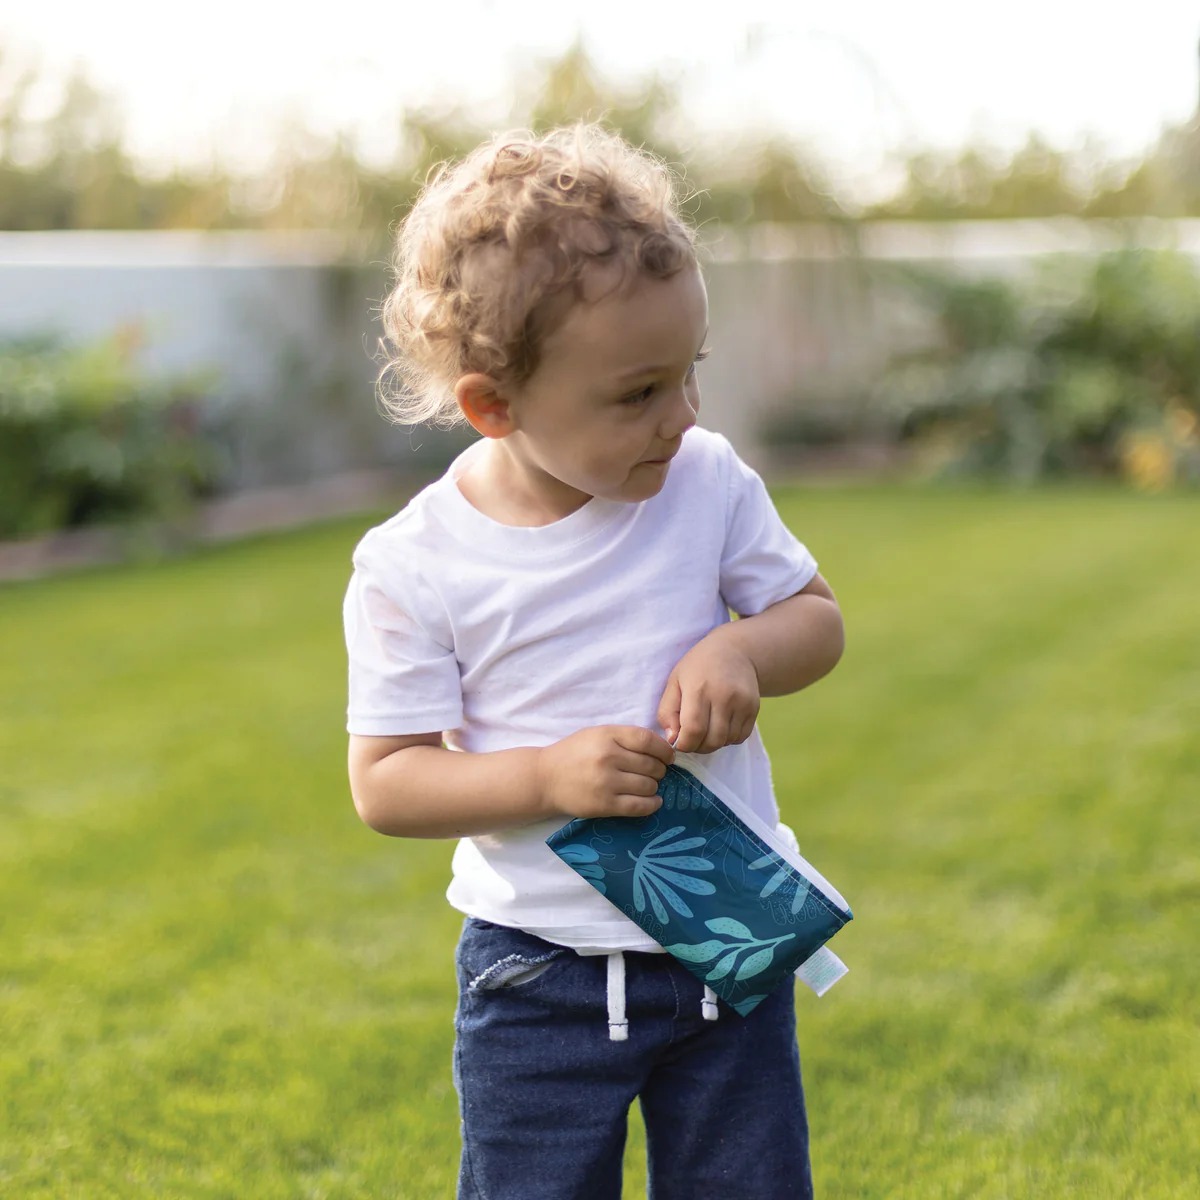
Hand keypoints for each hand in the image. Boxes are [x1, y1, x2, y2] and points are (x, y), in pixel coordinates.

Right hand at [537, 725, 674, 819]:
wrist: (545, 778)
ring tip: (647, 786)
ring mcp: (607, 782)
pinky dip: (652, 804)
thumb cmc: (574, 753)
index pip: (648, 740)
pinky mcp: (605, 804)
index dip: (664, 750)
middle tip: (655, 773)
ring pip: (648, 786)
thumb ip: (625, 738)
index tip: (669, 757)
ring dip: (654, 787)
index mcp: (607, 736)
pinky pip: (639, 806)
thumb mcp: (597, 734)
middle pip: (651, 765)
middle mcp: (608, 757)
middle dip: (660, 770)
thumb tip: (660, 749)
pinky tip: (653, 801)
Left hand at [656, 631, 760, 753]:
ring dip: (713, 743)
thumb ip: (667, 712)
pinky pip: (740, 737)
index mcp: (699, 689)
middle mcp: (723, 696)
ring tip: (706, 730)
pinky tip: (720, 725)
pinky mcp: (754, 708)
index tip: (679, 741)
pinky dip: (728, 739)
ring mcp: (742, 703)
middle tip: (692, 738)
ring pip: (727, 741)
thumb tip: (672, 739)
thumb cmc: (698, 667)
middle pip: (712, 740)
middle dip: (698, 747)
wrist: (734, 650)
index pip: (693, 730)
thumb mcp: (674, 682)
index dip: (684, 744)